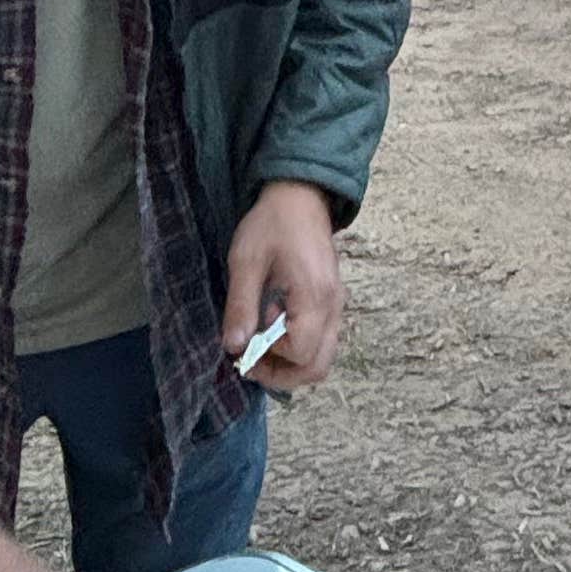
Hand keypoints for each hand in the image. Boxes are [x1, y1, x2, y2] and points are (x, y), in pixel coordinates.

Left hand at [222, 177, 344, 389]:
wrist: (300, 197)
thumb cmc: (271, 225)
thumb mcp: (246, 262)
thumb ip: (241, 306)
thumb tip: (233, 347)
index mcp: (314, 296)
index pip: (301, 352)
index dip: (270, 356)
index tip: (244, 340)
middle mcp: (333, 307)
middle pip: (318, 367)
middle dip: (282, 374)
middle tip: (250, 362)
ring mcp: (337, 307)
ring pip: (322, 358)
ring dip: (290, 364)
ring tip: (260, 345)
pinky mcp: (332, 304)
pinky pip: (322, 342)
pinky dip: (298, 349)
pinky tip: (274, 328)